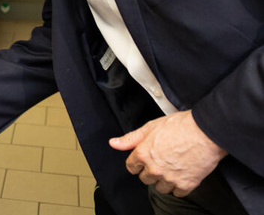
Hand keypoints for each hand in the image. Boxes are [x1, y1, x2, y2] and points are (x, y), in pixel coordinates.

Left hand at [109, 110, 226, 195]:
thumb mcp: (151, 127)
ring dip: (164, 180)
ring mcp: (170, 178)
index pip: (131, 167)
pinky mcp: (186, 185)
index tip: (144, 160)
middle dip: (150, 171)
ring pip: (160, 188)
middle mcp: (154, 169)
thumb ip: (131, 138)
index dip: (137, 162)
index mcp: (143, 154)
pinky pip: (177, 193)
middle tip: (161, 160)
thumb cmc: (181, 126)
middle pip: (145, 178)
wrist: (206, 132)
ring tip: (173, 167)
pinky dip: (179, 186)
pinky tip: (182, 174)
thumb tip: (114, 143)